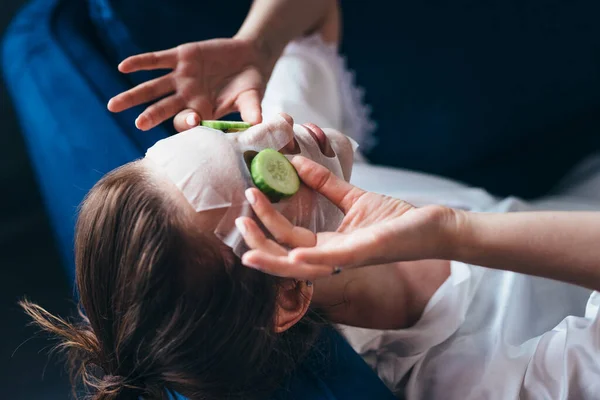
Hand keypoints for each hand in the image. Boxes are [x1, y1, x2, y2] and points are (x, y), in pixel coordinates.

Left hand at [107, 37, 271, 130]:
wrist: (249, 57)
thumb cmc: (251, 84)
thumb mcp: (252, 98)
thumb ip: (250, 111)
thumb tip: (257, 124)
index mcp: (203, 111)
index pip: (188, 121)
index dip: (188, 122)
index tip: (194, 120)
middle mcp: (187, 97)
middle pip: (162, 109)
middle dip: (149, 117)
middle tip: (137, 125)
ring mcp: (181, 78)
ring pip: (152, 88)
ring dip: (133, 96)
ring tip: (112, 106)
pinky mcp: (180, 57)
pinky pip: (156, 61)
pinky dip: (140, 62)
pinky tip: (123, 67)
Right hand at [236, 156, 457, 279]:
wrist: (431, 226)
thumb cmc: (394, 218)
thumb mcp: (352, 197)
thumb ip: (324, 183)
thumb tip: (295, 163)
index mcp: (329, 244)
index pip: (288, 239)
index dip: (266, 222)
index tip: (250, 196)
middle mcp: (334, 257)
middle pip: (287, 258)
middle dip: (260, 244)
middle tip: (238, 223)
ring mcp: (349, 258)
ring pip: (303, 267)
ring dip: (275, 258)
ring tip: (249, 248)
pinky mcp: (366, 253)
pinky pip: (335, 261)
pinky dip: (313, 261)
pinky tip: (294, 256)